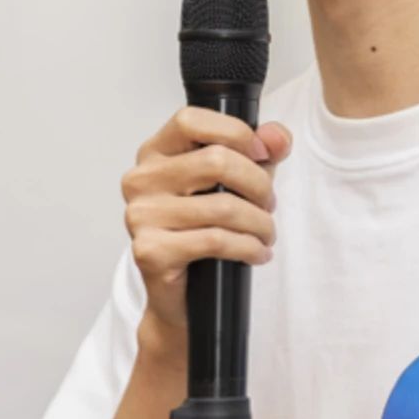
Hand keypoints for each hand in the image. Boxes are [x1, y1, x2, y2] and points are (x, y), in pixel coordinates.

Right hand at [121, 106, 291, 341]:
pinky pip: (215, 240)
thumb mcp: (237, 184)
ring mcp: (140, 216)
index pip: (190, 119)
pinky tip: (257, 253)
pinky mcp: (150, 251)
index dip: (236, 132)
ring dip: (260, 223)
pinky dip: (248, 247)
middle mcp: (140, 180)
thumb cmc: (204, 233)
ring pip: (223, 206)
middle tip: (269, 205)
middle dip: (258, 184)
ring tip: (266, 233)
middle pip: (216, 161)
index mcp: (155, 154)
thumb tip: (278, 137)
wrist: (182, 298)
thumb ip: (260, 153)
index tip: (263, 153)